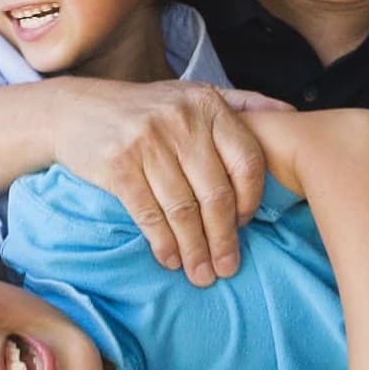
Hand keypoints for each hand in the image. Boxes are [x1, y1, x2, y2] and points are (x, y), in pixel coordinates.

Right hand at [52, 78, 289, 285]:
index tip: (246, 225)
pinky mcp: (118, 166)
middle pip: (216, 194)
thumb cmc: (147, 109)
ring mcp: (148, 142)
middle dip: (224, 239)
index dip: (251, 200)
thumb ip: (242, 102)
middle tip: (227, 268)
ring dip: (195, 250)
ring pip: (183, 210)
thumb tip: (292, 111)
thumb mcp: (195, 94)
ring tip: (201, 275)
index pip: (247, 160)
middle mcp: (181, 120)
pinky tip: (171, 260)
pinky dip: (163, 244)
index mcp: (208, 105)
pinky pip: (150, 215)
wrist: (76, 110)